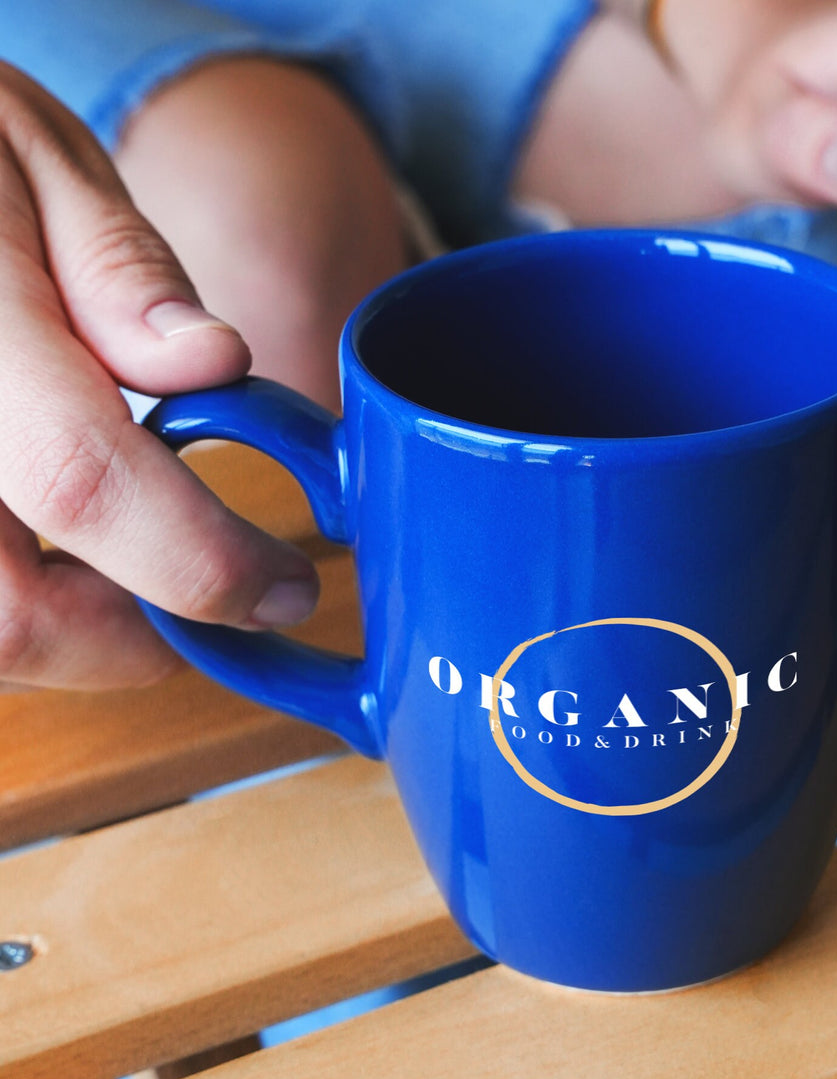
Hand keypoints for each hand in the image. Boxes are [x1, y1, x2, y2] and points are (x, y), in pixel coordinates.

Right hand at [0, 64, 318, 690]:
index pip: (80, 480)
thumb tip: (211, 364)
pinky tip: (65, 556)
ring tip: (134, 566)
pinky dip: (27, 603)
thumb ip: (118, 270)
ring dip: (72, 633)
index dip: (201, 561)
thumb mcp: (34, 154)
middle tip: (211, 601)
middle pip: (10, 619)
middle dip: (131, 640)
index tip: (283, 587)